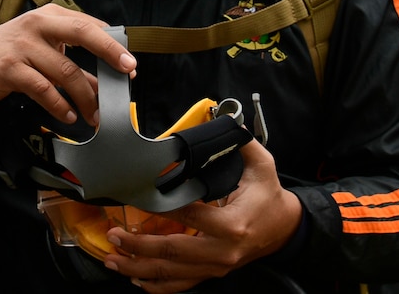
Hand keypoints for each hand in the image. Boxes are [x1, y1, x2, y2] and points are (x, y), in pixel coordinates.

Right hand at [0, 6, 136, 125]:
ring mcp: (23, 45)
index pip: (89, 25)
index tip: (130, 64)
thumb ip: (72, 63)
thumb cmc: (12, 53)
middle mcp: (37, 25)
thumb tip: (104, 84)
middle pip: (82, 33)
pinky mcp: (10, 68)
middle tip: (126, 74)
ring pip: (66, 71)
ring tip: (94, 115)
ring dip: (85, 97)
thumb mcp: (43, 50)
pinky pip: (44, 89)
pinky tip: (68, 116)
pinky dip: (60, 106)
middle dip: (109, 53)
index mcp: (50, 16)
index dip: (113, 44)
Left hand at [102, 140, 301, 292]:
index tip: (137, 199)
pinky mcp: (213, 273)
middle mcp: (222, 250)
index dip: (160, 208)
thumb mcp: (262, 166)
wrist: (284, 229)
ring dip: (139, 268)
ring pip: (172, 274)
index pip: (189, 215)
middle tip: (115, 235)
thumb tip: (224, 121)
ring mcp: (216, 266)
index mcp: (232, 224)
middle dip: (139, 246)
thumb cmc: (269, 197)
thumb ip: (241, 144)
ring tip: (113, 260)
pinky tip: (136, 278)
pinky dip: (157, 285)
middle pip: (173, 252)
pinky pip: (181, 284)